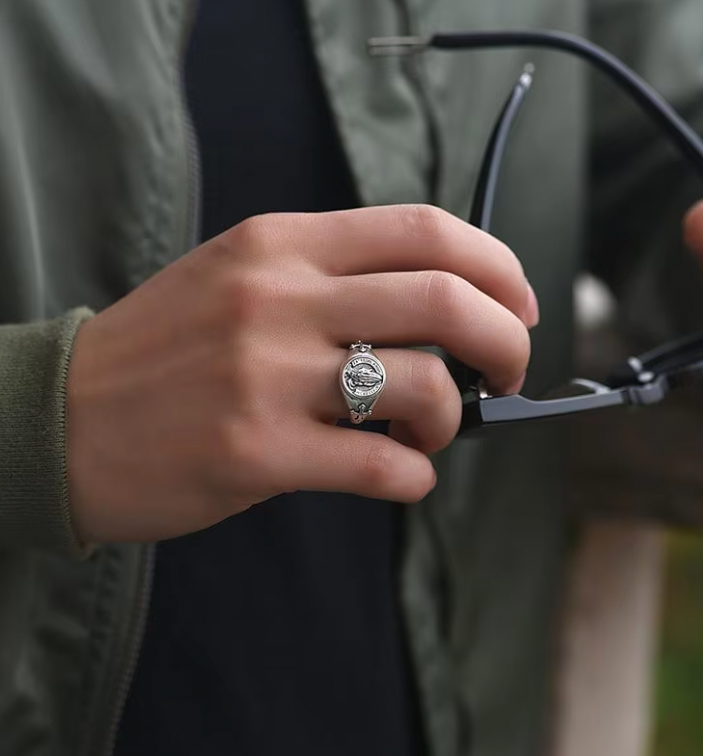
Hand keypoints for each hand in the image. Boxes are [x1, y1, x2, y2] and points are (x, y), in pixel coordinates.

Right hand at [67, 205, 536, 542]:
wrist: (61, 417)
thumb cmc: (165, 350)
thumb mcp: (242, 281)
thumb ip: (334, 284)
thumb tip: (440, 316)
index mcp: (281, 243)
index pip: (427, 230)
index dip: (497, 268)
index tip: (518, 306)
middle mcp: (279, 298)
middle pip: (446, 302)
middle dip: (507, 341)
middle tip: (509, 372)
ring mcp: (266, 375)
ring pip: (425, 386)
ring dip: (453, 418)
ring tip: (430, 431)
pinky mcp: (254, 451)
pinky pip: (381, 464)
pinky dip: (415, 476)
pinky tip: (402, 476)